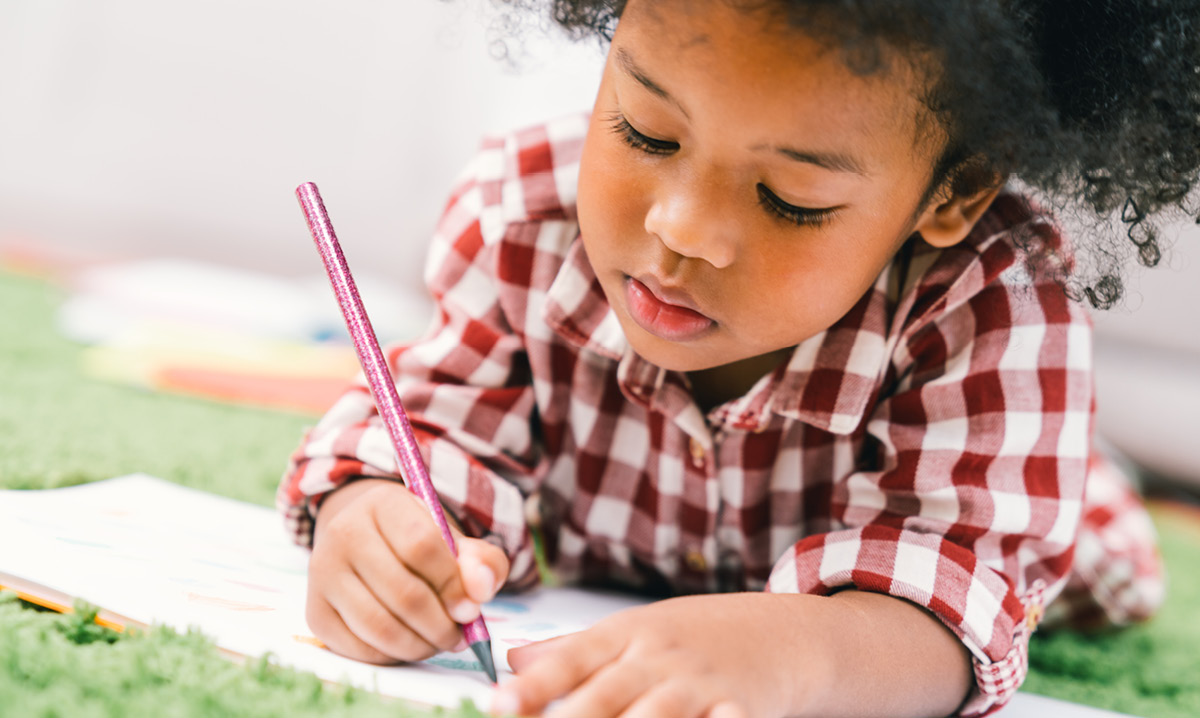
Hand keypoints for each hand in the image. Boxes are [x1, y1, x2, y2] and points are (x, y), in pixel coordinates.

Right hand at [306, 478, 509, 663]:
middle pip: (402, 592)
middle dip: (441, 624)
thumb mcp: (453, 538)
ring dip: (420, 645)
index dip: (452, 584)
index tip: (471, 608)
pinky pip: (360, 648)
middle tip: (460, 635)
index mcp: (383, 504)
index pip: (422, 545)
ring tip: (439, 641)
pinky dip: (394, 656)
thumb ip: (480, 560)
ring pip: (380, 626)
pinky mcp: (315, 613)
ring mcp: (322, 574)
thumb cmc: (417, 540)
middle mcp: (344, 533)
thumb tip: (480, 590)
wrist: (365, 541)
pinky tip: (411, 644)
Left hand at [492, 593, 807, 717]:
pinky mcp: (736, 712)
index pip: (573, 657)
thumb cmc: (697, 635)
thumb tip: (513, 662)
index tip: (499, 702)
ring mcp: (699, 686)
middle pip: (607, 695)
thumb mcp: (636, 630)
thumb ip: (573, 650)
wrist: (783, 634)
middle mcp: (659, 658)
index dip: (536, 683)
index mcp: (627, 634)